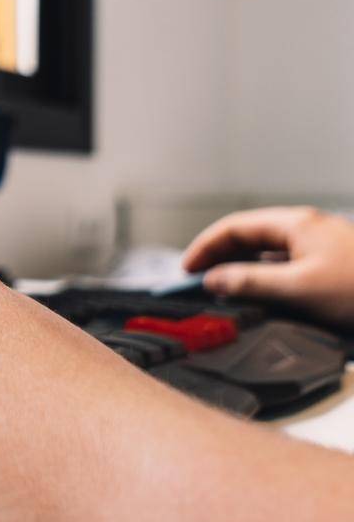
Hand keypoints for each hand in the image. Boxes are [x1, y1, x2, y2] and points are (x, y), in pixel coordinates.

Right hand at [181, 206, 353, 323]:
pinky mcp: (333, 267)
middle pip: (250, 237)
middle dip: (221, 257)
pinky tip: (263, 298)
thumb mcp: (299, 289)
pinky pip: (288, 266)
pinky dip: (267, 279)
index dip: (205, 247)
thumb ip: (251, 282)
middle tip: (199, 282)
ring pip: (269, 253)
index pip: (235, 226)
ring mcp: (322, 247)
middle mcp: (307, 229)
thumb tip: (214, 280)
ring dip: (244, 270)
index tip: (187, 270)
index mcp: (296, 224)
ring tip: (225, 292)